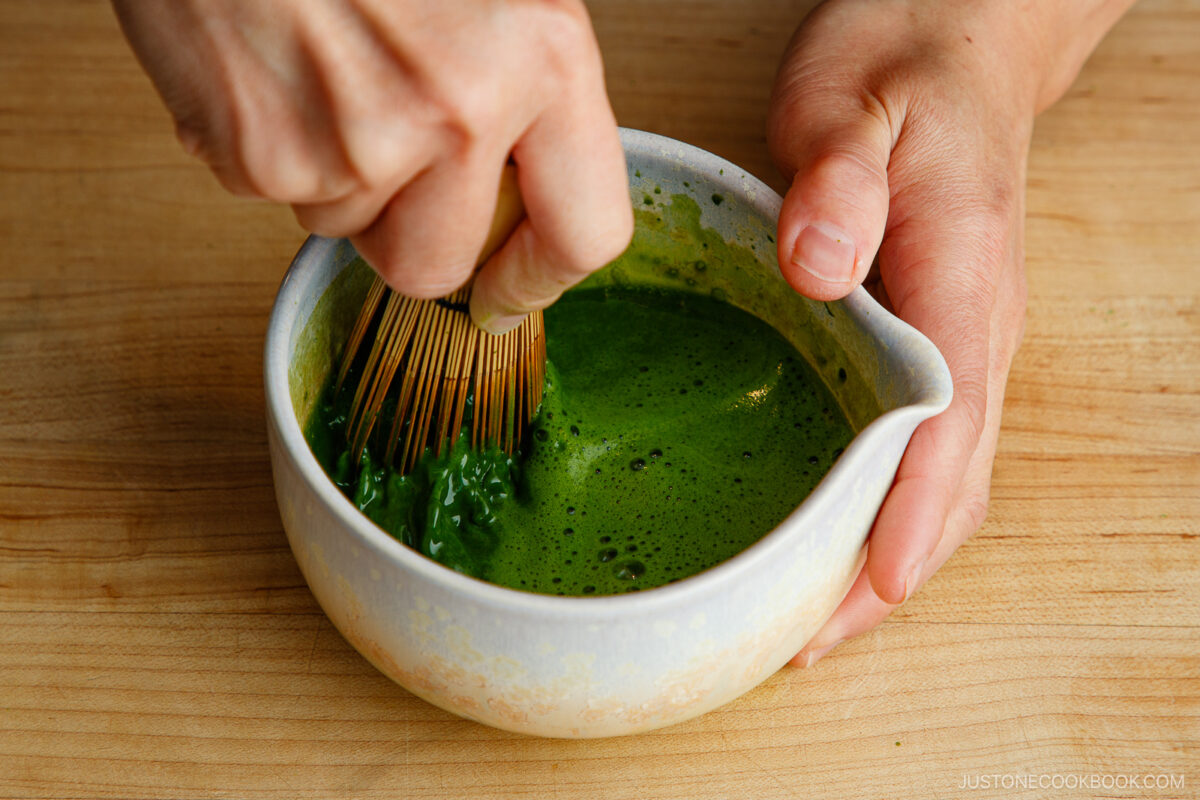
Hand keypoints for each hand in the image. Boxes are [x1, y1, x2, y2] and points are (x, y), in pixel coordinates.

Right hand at [112, 0, 632, 332]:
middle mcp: (462, 107)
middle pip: (438, 267)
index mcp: (543, 59)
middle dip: (409, 234)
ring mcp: (361, 140)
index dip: (539, 278)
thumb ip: (533, 97)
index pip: (583, 234)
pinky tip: (280, 74)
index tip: (510, 290)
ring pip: (354, 233)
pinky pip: (283, 200)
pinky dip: (277, 151)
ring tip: (328, 77)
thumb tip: (541, 204)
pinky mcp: (267, 156)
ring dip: (342, 181)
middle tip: (388, 160)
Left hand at [768, 0, 1130, 665]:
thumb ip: (838, 178)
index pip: (951, 424)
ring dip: (886, 552)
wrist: (953, 39)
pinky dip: (884, 505)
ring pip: (943, 473)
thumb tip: (818, 266)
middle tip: (806, 641)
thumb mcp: (856, 100)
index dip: (911, 518)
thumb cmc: (903, 64)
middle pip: (954, 479)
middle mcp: (978, 326)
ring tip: (809, 614)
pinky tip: (830, 528)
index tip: (869, 592)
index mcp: (963, 277)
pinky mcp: (934, 334)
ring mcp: (963, 336)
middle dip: (888, 570)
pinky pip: (921, 442)